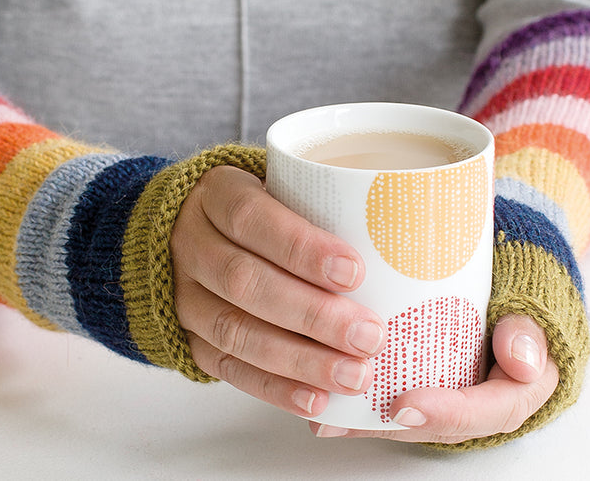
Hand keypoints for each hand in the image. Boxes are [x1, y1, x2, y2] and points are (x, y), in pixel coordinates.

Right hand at [171, 166, 386, 416]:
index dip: (301, 248)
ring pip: (236, 331)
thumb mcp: (282, 187)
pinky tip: (316, 401)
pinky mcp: (191, 340)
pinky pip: (229, 369)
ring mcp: (184, 297)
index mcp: (215, 194)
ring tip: (353, 375)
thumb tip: (405, 236)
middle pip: (245, 281)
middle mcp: (190, 245)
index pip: (251, 218)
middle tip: (369, 335)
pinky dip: (275, 389)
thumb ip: (325, 206)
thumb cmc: (263, 210)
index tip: (354, 271)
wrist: (195, 234)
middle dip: (312, 314)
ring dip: (299, 360)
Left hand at [309, 314, 558, 443]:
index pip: (488, 412)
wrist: (508, 282)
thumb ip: (528, 327)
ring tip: (325, 416)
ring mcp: (448, 398)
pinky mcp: (422, 387)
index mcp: (517, 390)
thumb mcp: (533, 302)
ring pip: (407, 421)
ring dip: (364, 421)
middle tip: (349, 416)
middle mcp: (480, 405)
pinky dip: (358, 406)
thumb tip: (521, 361)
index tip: (404, 406)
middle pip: (436, 426)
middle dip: (389, 425)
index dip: (446, 414)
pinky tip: (322, 404)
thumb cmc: (517, 291)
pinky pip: (390, 402)